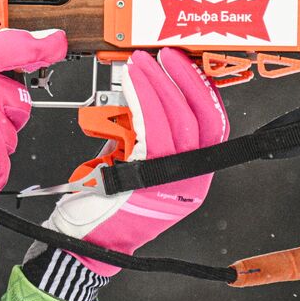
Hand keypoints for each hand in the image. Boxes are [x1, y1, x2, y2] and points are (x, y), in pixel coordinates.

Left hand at [49, 48, 228, 275]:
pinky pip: (149, 130)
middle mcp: (189, 181)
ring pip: (175, 119)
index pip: (213, 126)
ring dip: (156, 83)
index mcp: (193, 176)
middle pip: (199, 118)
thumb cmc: (106, 207)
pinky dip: (141, 100)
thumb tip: (147, 94)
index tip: (186, 65)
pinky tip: (131, 84)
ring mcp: (170, 182)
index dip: (202, 90)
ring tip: (140, 64)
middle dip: (181, 78)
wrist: (86, 244)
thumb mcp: (137, 166)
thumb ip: (147, 136)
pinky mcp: (146, 179)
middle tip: (163, 56)